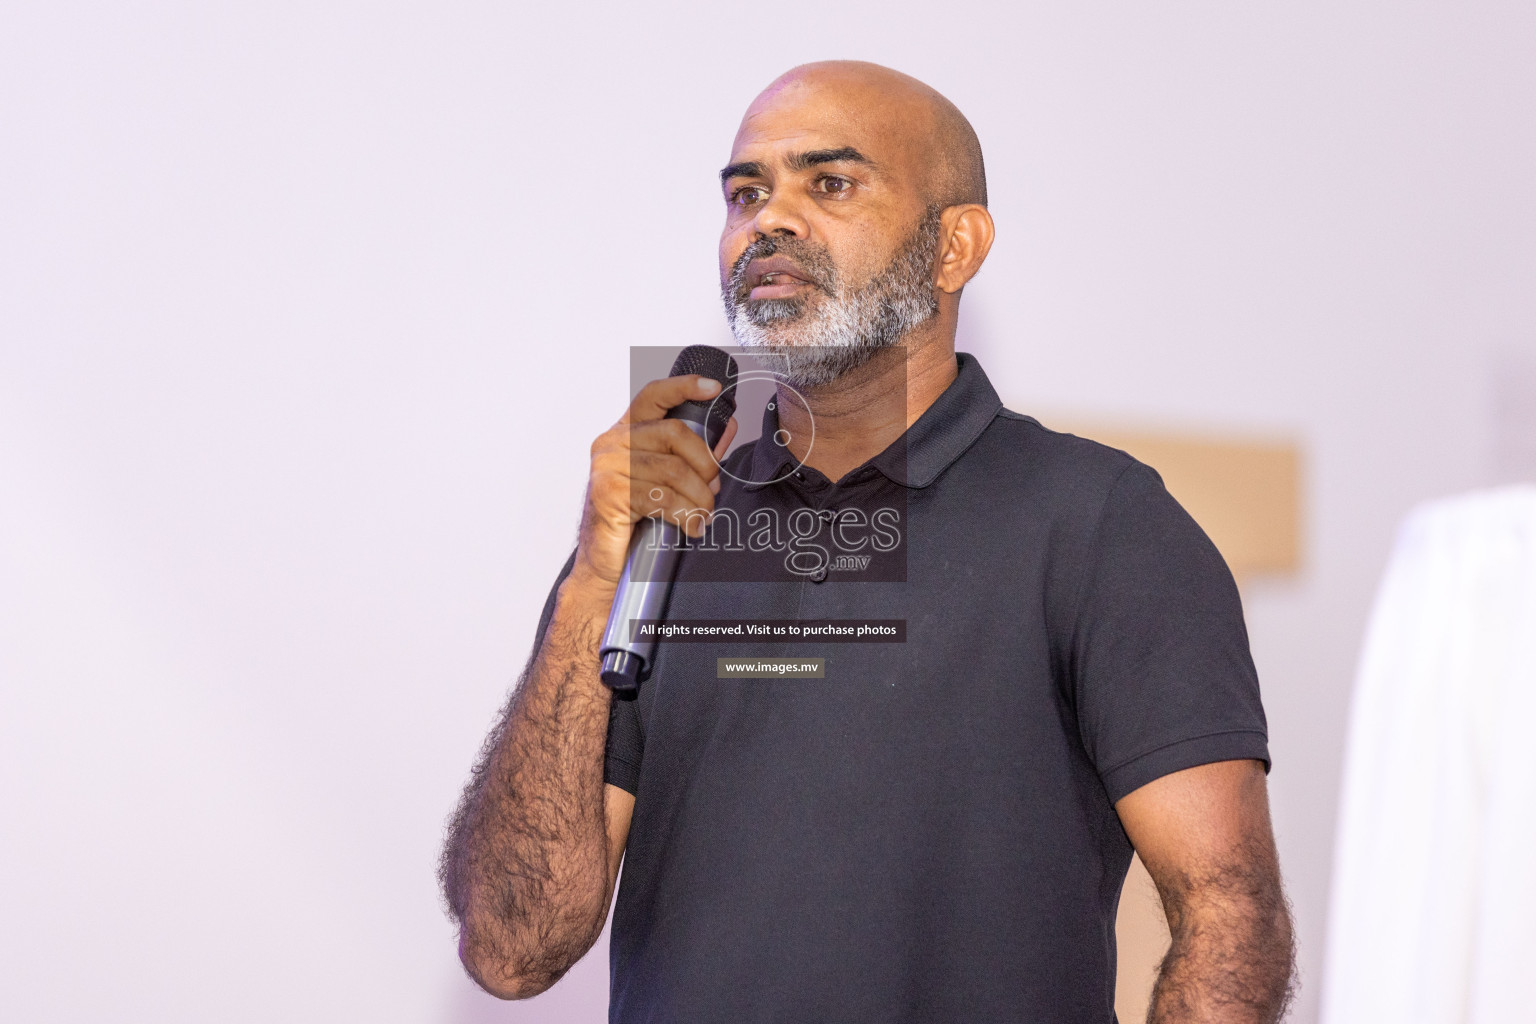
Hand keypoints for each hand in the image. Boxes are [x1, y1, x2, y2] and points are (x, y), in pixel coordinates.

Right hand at [573, 375, 738, 590]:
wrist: (604, 563)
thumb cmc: (634, 521)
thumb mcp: (666, 481)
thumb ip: (694, 454)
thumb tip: (726, 427)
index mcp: (625, 433)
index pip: (652, 395)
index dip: (684, 386)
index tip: (713, 389)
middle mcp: (611, 443)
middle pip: (674, 433)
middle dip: (705, 464)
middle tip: (712, 489)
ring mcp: (607, 467)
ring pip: (673, 470)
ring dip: (699, 497)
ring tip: (702, 515)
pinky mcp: (609, 493)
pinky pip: (662, 497)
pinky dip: (685, 514)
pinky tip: (690, 526)